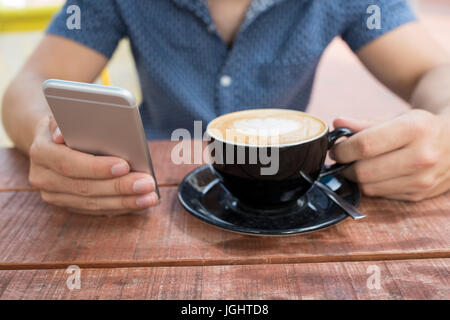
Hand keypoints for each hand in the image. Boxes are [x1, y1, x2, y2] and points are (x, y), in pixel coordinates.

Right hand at [28, 116, 158, 214]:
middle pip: (85, 188)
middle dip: (119, 187)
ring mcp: (54, 195)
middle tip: (147, 183)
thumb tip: (62, 134)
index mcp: (42, 152)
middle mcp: (43, 177)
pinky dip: (120, 207)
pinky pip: (96, 210)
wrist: (50, 139)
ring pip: (93, 204)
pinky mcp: (67, 205)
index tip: (125, 165)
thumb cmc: (66, 123)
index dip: (97, 167)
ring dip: (125, 202)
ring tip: (149, 197)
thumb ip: (65, 121)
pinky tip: (139, 202)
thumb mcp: (64, 114)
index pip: (70, 164)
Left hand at [331, 109, 449, 200]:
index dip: (343, 149)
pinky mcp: (419, 195)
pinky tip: (376, 173)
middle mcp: (422, 156)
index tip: (337, 148)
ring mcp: (422, 179)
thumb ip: (364, 123)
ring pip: (369, 187)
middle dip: (345, 165)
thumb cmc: (420, 128)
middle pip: (364, 171)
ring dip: (356, 177)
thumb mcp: (396, 117)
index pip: (365, 145)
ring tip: (358, 164)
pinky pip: (381, 195)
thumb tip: (337, 123)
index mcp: (415, 129)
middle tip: (343, 158)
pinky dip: (371, 185)